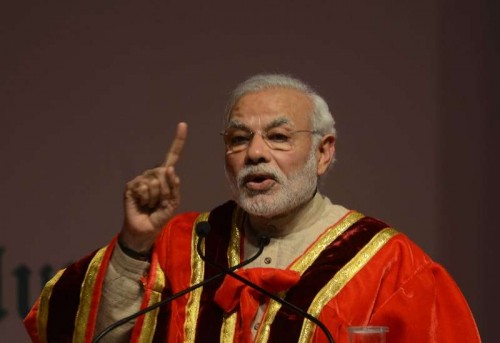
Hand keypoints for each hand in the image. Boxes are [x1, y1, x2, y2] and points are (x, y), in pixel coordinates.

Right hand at [120, 122, 187, 251]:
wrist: (144, 231)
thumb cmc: (159, 216)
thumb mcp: (173, 202)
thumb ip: (174, 187)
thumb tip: (170, 169)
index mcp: (165, 176)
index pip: (172, 156)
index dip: (178, 141)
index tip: (183, 124)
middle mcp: (153, 173)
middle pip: (165, 173)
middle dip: (165, 191)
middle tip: (158, 203)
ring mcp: (141, 179)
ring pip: (155, 182)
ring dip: (155, 197)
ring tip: (150, 205)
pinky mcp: (131, 186)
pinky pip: (144, 187)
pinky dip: (146, 199)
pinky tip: (141, 204)